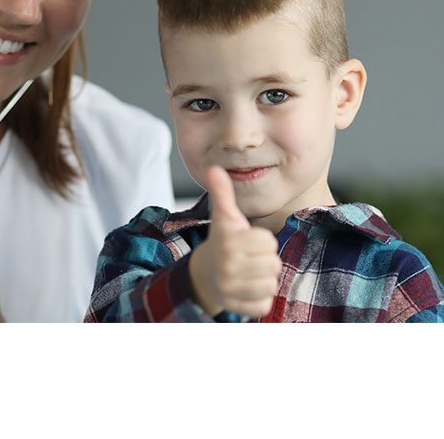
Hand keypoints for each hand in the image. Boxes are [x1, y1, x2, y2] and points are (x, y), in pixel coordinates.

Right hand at [187, 165, 281, 317]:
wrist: (202, 276)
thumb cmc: (221, 243)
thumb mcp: (223, 218)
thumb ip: (222, 193)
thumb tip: (213, 168)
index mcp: (228, 242)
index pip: (269, 243)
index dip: (262, 242)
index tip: (247, 242)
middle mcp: (227, 265)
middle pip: (273, 264)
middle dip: (264, 262)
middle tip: (248, 259)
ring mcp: (230, 288)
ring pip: (270, 284)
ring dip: (262, 280)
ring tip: (247, 274)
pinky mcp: (236, 307)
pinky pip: (264, 304)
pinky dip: (258, 299)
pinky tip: (245, 290)